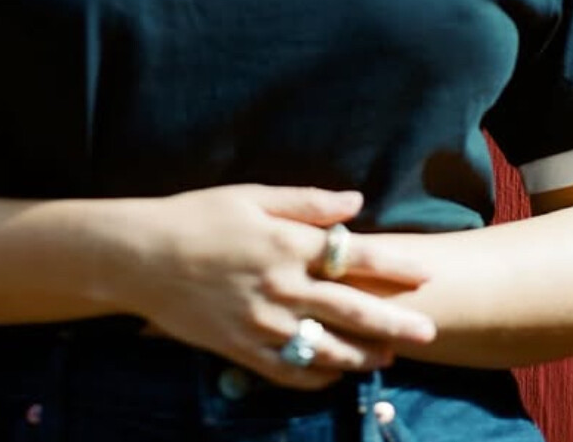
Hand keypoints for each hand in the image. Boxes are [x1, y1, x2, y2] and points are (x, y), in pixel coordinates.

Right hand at [123, 184, 434, 389]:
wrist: (143, 256)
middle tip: (430, 330)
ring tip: (389, 356)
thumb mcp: (252, 196)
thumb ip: (307, 202)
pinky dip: (317, 376)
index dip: (394, 265)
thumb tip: (355, 202)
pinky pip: (289, 372)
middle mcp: (281, 287)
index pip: (353, 257)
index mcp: (286, 244)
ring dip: (362, 353)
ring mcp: (262, 324)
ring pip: (325, 348)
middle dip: (394, 320)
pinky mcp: (241, 350)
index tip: (426, 273)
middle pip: (350, 309)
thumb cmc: (198, 216)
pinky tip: (335, 374)